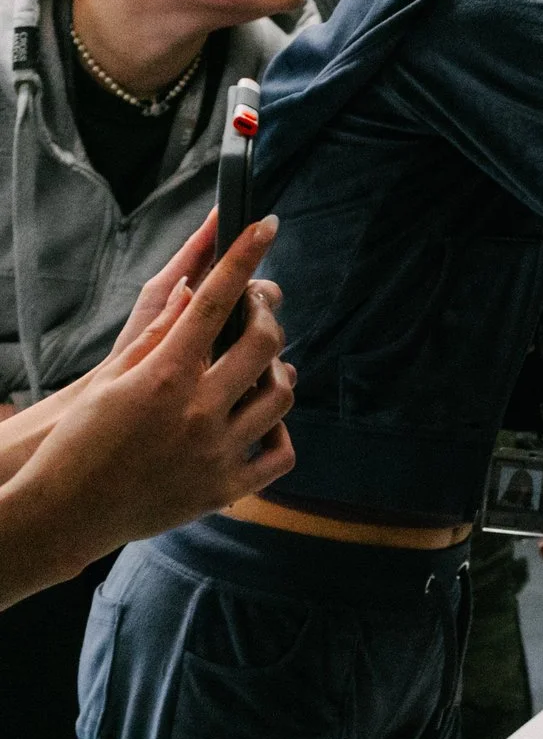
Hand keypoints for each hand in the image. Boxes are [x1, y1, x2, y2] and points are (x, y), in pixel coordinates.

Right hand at [15, 215, 295, 557]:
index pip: (217, 301)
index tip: (266, 225)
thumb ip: (159, 336)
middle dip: (268, 317)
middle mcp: (198, 411)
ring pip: (282, 396)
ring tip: (260, 366)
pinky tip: (264, 419)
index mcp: (164, 376)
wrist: (66, 513)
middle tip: (259, 309)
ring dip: (279, 372)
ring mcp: (217, 452)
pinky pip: (281, 454)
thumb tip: (196, 291)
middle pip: (264, 344)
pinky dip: (280, 432)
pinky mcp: (226, 488)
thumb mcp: (110, 380)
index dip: (245, 257)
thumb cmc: (78, 440)